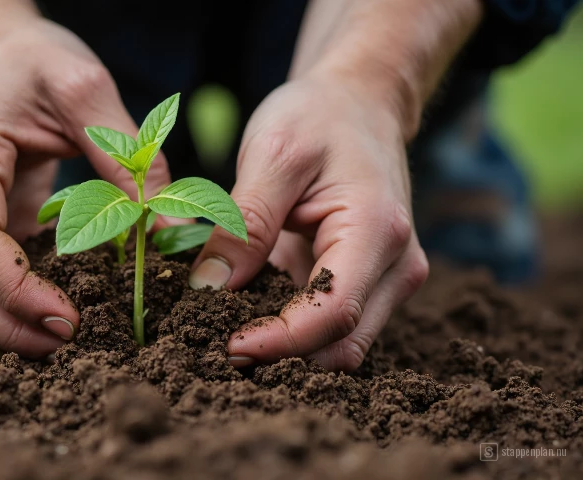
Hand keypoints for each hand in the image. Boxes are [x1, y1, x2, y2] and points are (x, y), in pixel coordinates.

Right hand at [0, 1, 174, 357]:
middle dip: (9, 329)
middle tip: (72, 349)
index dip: (21, 295)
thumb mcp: (83, 88)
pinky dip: (0, 300)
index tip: (72, 322)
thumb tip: (167, 229)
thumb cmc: (25, 58)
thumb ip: (126, 157)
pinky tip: (47, 306)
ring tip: (65, 338)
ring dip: (2, 324)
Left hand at [189, 73, 428, 370]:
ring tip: (226, 326)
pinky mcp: (367, 281)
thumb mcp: (271, 156)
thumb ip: (244, 225)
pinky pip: (330, 324)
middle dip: (280, 355)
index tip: (224, 344)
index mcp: (376, 231)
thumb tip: (209, 290)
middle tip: (214, 340)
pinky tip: (248, 310)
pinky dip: (291, 327)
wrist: (359, 103)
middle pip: (340, 345)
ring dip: (286, 347)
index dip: (277, 341)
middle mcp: (396, 266)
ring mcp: (387, 279)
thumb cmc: (318, 118)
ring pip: (338, 345)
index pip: (331, 314)